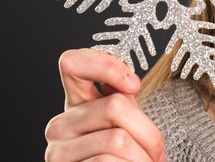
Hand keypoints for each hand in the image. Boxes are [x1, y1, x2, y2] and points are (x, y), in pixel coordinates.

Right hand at [45, 48, 166, 161]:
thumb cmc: (127, 158)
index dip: (104, 65)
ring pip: (117, 140)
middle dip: (148, 131)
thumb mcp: (128, 123)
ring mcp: (57, 153)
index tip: (133, 84)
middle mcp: (60, 126)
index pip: (72, 63)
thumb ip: (125, 101)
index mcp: (76, 103)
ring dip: (143, 158)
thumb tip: (128, 82)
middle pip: (114, 105)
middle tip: (156, 151)